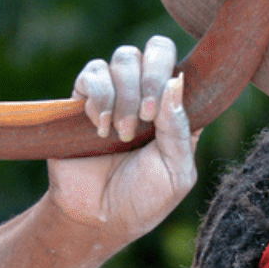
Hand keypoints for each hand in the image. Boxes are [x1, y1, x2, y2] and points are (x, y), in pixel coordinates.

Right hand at [47, 35, 198, 242]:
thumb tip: (177, 81)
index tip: (162, 111)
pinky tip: (100, 128)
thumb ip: (178, 129)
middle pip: (156, 49)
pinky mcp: (83, 100)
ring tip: (121, 134)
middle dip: (151, 78)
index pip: (185, 66)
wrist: (97, 218)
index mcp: (177, 110)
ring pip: (124, 58)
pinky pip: (92, 73)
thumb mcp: (176, 172)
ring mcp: (117, 93)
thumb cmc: (145, 198)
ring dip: (125, 95)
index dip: (177, 77)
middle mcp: (149, 94)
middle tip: (146, 116)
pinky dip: (98, 96)